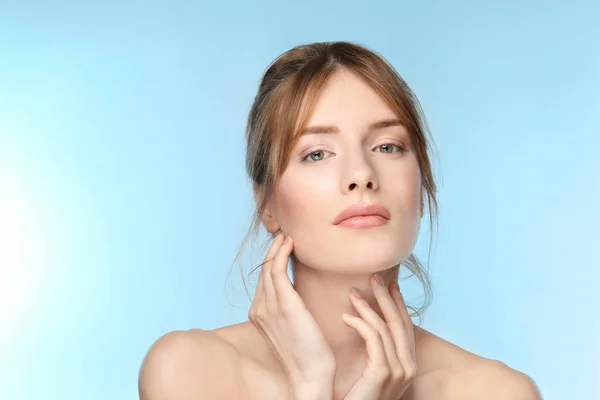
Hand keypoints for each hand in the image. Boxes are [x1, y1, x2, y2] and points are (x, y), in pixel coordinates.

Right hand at [248, 233, 335, 398]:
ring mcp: (269, 307)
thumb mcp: (291, 327)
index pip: (264, 280)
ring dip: (278, 248)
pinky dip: (281, 253)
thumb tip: (296, 294)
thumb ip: (288, 309)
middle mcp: (258, 309)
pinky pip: (277, 270)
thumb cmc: (307, 353)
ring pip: (269, 267)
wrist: (310, 374)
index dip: (272, 261)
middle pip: (263, 271)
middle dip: (273, 251)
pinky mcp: (284, 305)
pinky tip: (290, 243)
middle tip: (285, 235)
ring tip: (288, 236)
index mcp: (258, 315)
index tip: (283, 247)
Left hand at [341, 274, 416, 399]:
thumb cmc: (356, 398)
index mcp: (406, 364)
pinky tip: (346, 317)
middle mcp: (408, 367)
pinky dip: (360, 324)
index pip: (405, 327)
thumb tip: (368, 323)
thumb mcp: (371, 371)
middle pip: (399, 322)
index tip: (389, 284)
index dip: (397, 303)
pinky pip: (373, 340)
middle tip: (373, 276)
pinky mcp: (382, 374)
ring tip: (351, 293)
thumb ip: (375, 350)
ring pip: (385, 328)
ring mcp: (398, 372)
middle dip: (386, 297)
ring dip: (367, 307)